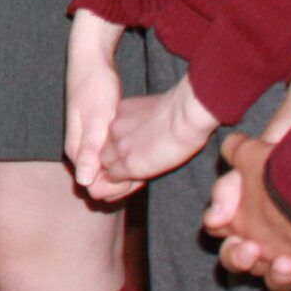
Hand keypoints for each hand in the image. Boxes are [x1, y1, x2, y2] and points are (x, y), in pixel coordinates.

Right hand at [66, 9, 130, 196]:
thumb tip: (84, 181)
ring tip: (149, 170)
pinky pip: (112, 153)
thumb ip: (89, 150)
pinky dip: (126, 157)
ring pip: (107, 165)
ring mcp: (89, 139)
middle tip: (148, 179)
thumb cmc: (93, 88)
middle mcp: (79, 148)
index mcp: (76, 149)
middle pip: (100, 177)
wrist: (91, 61)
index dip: (115, 190)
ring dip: (125, 171)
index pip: (92, 183)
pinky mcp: (99, 131)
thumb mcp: (94, 120)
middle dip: (122, 182)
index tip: (138, 184)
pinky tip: (142, 155)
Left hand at [101, 75, 219, 189]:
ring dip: (116, 169)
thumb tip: (153, 129)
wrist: (185, 116)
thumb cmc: (183, 112)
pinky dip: (121, 181)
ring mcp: (119, 146)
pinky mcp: (128, 164)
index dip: (120, 144)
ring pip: (105, 162)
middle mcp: (114, 127)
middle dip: (114, 157)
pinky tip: (134, 180)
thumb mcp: (154, 108)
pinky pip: (114, 177)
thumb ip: (145, 119)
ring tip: (133, 173)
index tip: (134, 149)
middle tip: (131, 164)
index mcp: (121, 111)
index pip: (110, 132)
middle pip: (104, 146)